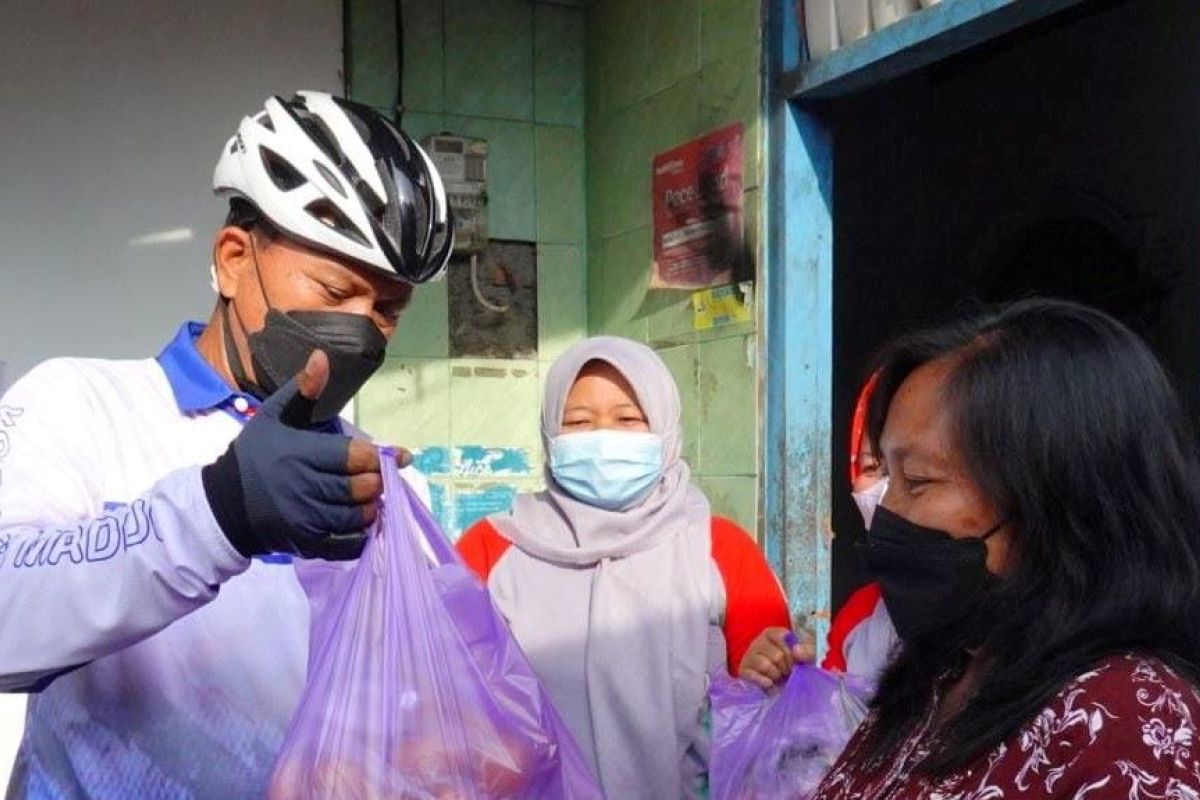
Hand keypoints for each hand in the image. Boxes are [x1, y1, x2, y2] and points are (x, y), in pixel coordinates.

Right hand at [202, 351, 410, 559]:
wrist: (223, 506)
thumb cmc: (254, 457)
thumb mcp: (273, 417)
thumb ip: (302, 390)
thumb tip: (322, 356)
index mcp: (298, 454)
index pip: (355, 457)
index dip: (376, 456)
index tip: (385, 455)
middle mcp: (303, 489)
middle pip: (362, 487)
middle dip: (375, 480)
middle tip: (372, 476)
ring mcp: (305, 521)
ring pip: (358, 515)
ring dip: (372, 506)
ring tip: (367, 496)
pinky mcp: (306, 545)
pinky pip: (348, 544)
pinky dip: (362, 533)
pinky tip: (358, 520)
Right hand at [737, 627, 815, 688]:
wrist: (778, 686)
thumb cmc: (792, 667)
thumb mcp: (806, 658)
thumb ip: (808, 652)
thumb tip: (797, 651)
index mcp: (773, 634)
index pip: (784, 637)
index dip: (792, 653)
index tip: (796, 661)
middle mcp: (758, 641)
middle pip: (777, 655)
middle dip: (786, 668)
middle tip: (788, 673)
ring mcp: (749, 655)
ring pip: (765, 665)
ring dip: (776, 676)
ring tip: (778, 678)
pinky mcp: (743, 670)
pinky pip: (754, 676)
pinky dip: (765, 682)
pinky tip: (770, 684)